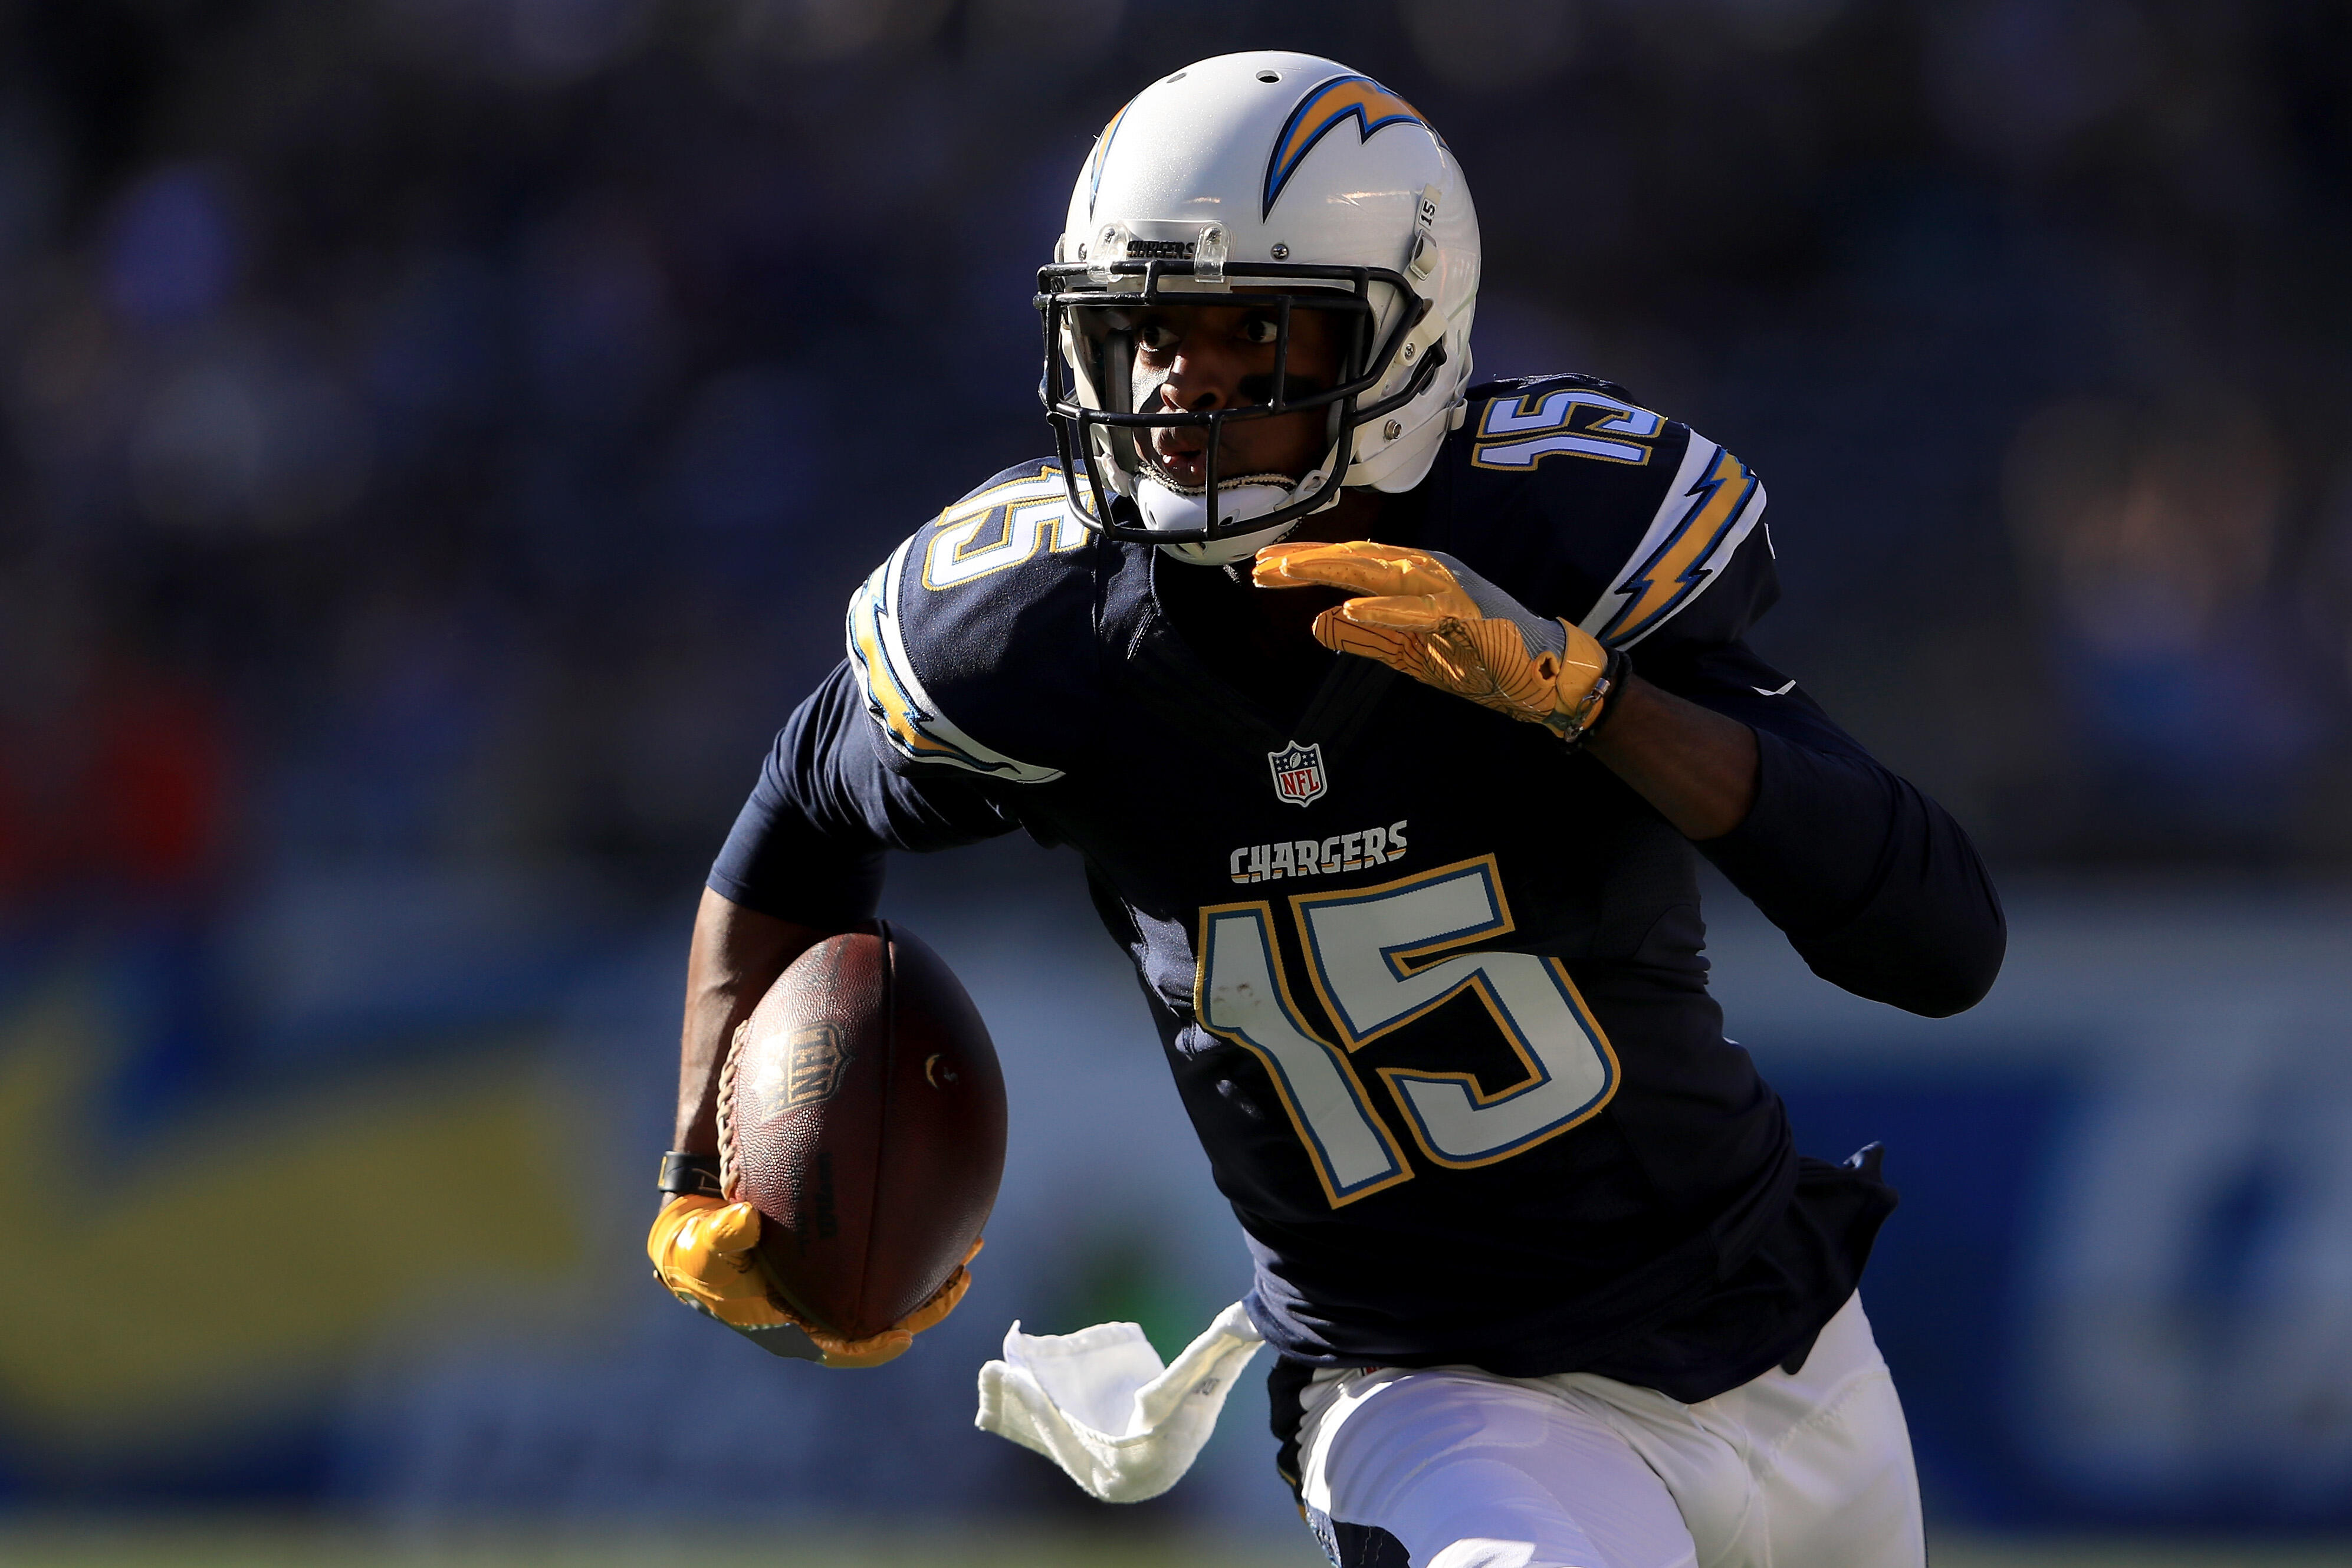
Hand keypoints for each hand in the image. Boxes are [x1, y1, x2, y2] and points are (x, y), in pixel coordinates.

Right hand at [646, 1194, 979, 1368]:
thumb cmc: (699, 1249)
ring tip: (969, 1247)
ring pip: (893, 1293)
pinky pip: (885, 1266)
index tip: (905, 1337)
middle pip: (883, 1321)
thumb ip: (723, 1237)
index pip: (840, 1347)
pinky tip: (941, 1223)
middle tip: (963, 1278)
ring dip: (931, 1277)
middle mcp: (819, 1315)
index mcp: (788, 1327)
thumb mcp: (702, 1246)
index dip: (873, 1348)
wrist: (699, 1233)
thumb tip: (745, 1221)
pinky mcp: (840, 1266)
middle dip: (925, 1306)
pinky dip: (914, 1251)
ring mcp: (832, 1291)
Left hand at [1253, 541, 1615, 742]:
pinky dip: (1387, 607)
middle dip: (1308, 560)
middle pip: (1358, 558)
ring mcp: (1449, 589)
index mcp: (1414, 577)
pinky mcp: (1467, 614)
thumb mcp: (1409, 653)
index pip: (1351, 563)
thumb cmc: (1480, 658)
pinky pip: (1420, 609)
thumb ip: (1366, 638)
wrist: (1543, 675)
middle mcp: (1428, 571)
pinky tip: (1352, 607)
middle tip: (1262, 565)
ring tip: (1291, 572)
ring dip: (1335, 570)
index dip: (1307, 561)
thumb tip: (1318, 624)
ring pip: (1382, 571)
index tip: (1264, 565)